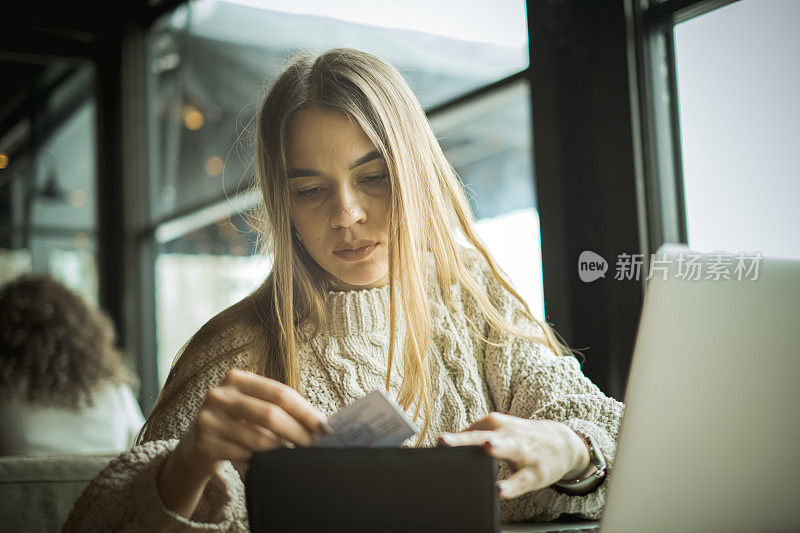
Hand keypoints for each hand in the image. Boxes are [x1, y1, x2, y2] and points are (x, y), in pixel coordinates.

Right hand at [175, 368, 331, 478]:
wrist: (196, 446)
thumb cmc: (235, 423)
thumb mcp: (252, 406)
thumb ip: (278, 407)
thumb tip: (319, 423)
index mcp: (237, 379)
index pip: (280, 393)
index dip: (305, 411)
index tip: (324, 427)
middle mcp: (219, 394)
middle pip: (271, 414)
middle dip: (298, 432)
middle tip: (314, 446)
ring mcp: (208, 419)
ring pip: (258, 439)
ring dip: (282, 450)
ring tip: (295, 456)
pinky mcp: (204, 444)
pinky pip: (244, 455)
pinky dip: (261, 461)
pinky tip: (269, 464)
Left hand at [436, 412, 591, 498]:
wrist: (562, 443)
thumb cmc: (520, 438)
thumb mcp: (498, 431)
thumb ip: (472, 437)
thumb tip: (442, 450)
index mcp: (493, 425)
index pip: (467, 433)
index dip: (448, 442)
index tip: (430, 449)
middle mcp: (507, 435)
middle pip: (482, 435)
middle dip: (462, 439)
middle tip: (442, 441)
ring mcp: (524, 451)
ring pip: (509, 449)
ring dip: (497, 448)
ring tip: (486, 448)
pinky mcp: (535, 472)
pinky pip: (520, 480)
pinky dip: (510, 486)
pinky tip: (499, 490)